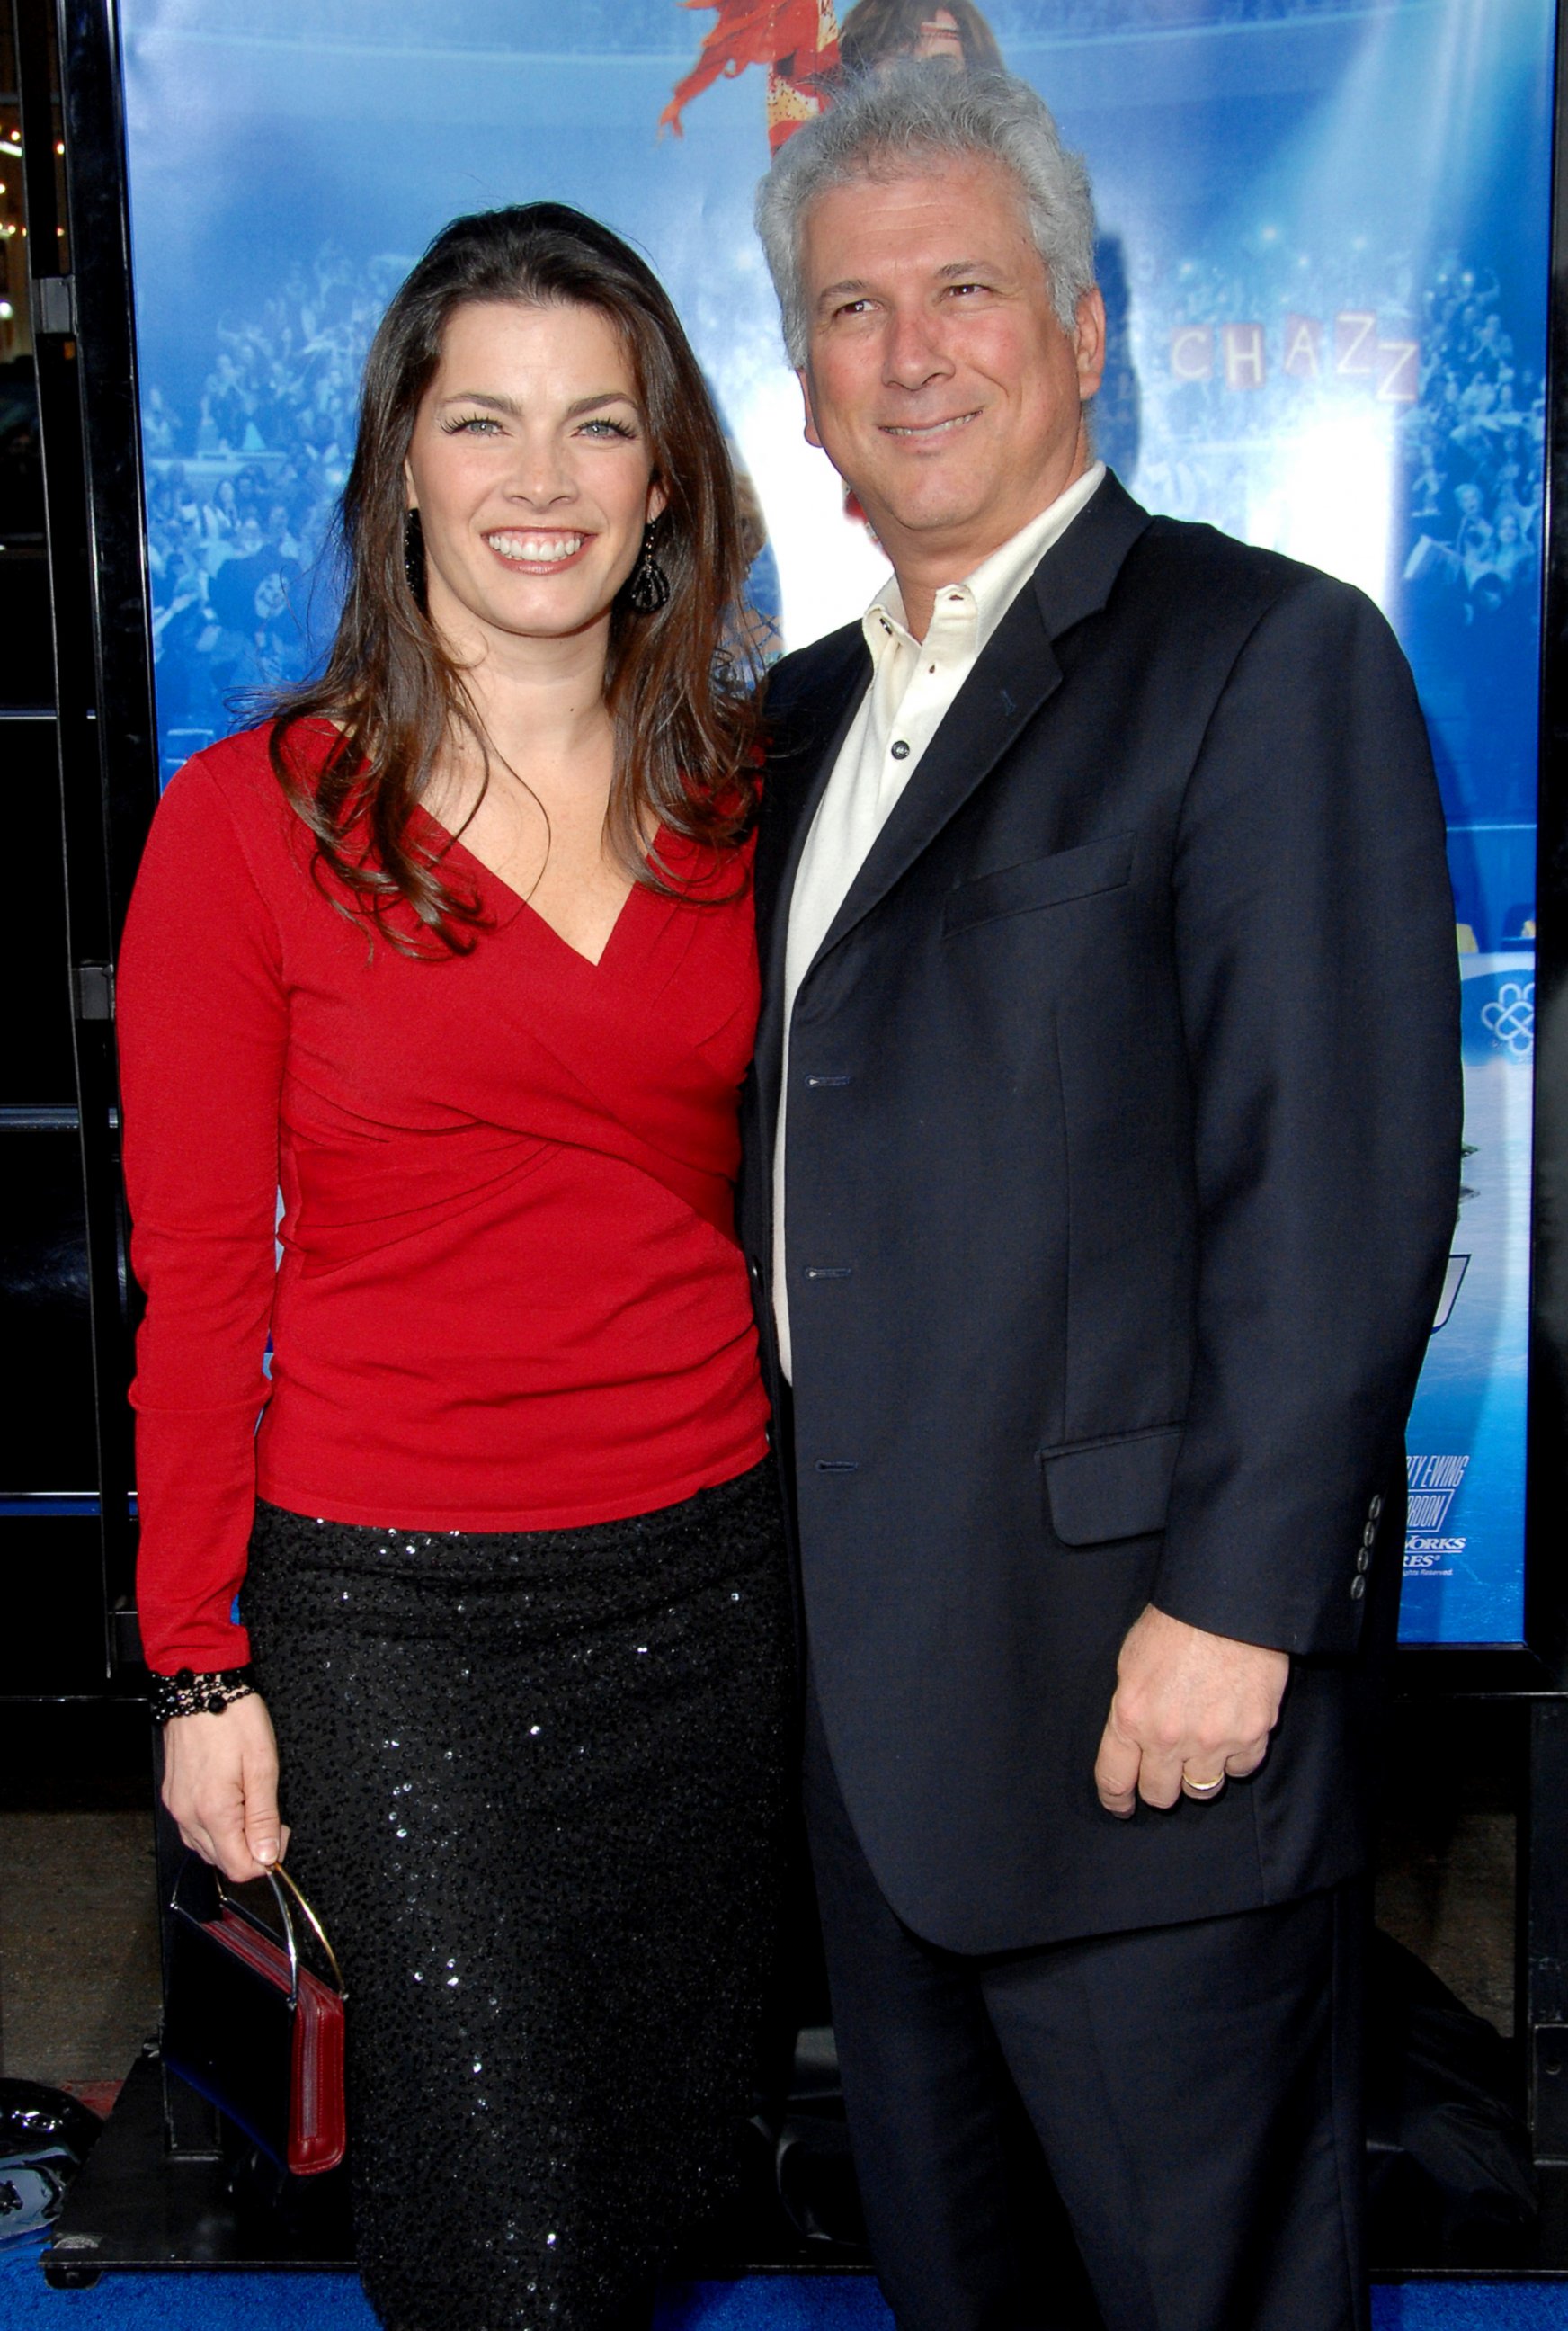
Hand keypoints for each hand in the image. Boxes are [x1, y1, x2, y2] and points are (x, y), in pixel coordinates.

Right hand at [162, 1693, 290, 1882]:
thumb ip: (264, 1816)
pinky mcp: (173, 1797)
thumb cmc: (233, 1719)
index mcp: (213, 1811)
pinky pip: (193, 1830)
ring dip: (232, 1839)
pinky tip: (230, 1803)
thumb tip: (268, 1854)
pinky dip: (214, 1827)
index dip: (266, 1859)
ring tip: (249, 1804)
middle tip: (269, 1816)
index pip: (238, 1867)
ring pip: (206, 1849)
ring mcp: (177, 1807)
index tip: (280, 1833)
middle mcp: (188, 1816)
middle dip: (250, 1849)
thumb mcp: (262, 1765)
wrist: (200, 1689)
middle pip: (221, 1862)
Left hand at [1093, 1604, 1287, 1818]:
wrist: (1228, 1604)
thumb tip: (1132, 1738)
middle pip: (1160, 1794)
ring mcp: (1213, 1740)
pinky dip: (1234, 1757)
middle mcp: (1170, 1737)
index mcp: (1132, 1717)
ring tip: (1200, 1747)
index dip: (1116, 1799)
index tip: (1121, 1805)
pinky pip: (1240, 1769)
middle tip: (1166, 1770)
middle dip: (1160, 1786)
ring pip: (1201, 1789)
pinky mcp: (1251, 1735)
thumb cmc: (1176, 1623)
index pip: (1115, 1779)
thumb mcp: (1131, 1663)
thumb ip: (1131, 1709)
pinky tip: (1230, 1732)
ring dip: (1197, 1774)